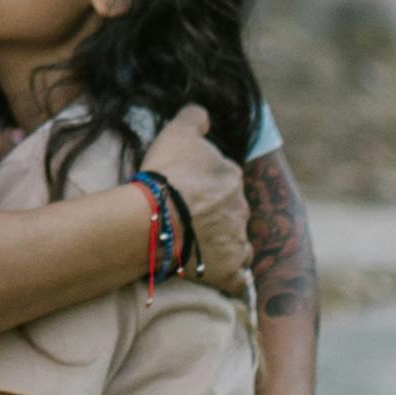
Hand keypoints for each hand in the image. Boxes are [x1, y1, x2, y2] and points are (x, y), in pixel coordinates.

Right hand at [142, 107, 249, 290]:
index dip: (208, 185)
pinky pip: (237, 280)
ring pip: (239, 244)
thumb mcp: (178, 132)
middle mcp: (240, 209)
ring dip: (227, 246)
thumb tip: (203, 114)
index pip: (226, 179)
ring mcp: (236, 242)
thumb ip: (195, 118)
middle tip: (191, 220)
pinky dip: (231, 279)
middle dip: (218, 216)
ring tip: (204, 249)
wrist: (156, 218)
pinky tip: (221, 279)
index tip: (189, 191)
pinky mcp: (227, 272)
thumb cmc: (166, 174)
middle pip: (233, 212)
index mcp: (231, 177)